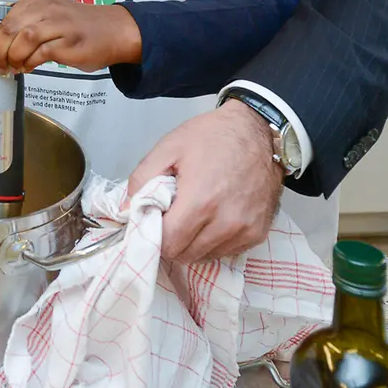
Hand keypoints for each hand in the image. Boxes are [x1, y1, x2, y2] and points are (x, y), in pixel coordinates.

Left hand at [0, 0, 142, 75]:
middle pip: (10, 28)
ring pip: (23, 39)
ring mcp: (60, 24)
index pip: (6, 18)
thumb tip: (3, 44)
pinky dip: (30, 63)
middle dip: (0, 50)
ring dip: (13, 57)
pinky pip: (40, 53)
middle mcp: (48, 8)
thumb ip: (28, 22)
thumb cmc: (80, 26)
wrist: (114, 31)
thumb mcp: (50, 14)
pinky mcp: (69, 42)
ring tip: (13, 68)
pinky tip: (28, 67)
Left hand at [129, 100, 284, 261]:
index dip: (153, 234)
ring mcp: (245, 230)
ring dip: (192, 243)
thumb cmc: (213, 137)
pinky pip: (226, 251)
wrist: (259, 132)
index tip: (152, 221)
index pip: (168, 243)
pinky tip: (211, 219)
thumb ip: (142, 179)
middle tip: (170, 217)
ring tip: (191, 215)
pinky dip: (213, 242)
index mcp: (201, 201)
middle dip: (171, 240)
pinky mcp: (258, 233)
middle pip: (185, 254)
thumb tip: (127, 209)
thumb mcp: (168, 147)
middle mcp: (226, 222)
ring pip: (205, 256)